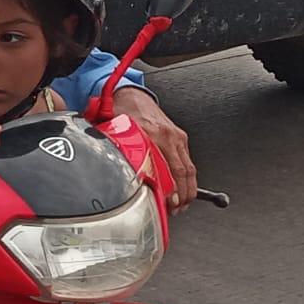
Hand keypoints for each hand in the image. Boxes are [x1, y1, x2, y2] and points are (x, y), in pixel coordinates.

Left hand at [113, 88, 195, 211]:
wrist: (131, 95)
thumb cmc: (122, 113)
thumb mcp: (115, 134)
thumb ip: (118, 153)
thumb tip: (115, 177)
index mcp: (151, 134)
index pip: (167, 169)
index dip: (170, 189)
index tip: (167, 203)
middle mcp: (167, 135)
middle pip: (182, 172)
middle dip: (182, 194)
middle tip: (176, 209)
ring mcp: (176, 136)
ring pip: (189, 168)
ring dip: (188, 189)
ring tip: (182, 204)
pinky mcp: (180, 137)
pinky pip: (188, 161)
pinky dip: (188, 178)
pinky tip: (184, 190)